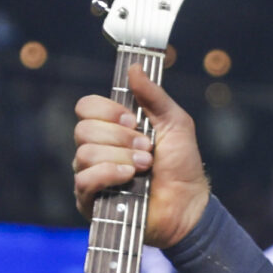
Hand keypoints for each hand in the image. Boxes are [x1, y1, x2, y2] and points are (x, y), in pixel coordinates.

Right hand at [70, 68, 209, 247]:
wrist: (189, 204)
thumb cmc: (182, 165)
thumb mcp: (175, 123)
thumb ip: (154, 96)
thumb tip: (134, 68)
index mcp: (112, 128)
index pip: (87, 107)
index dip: (107, 111)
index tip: (134, 121)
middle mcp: (96, 149)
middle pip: (83, 130)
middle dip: (119, 138)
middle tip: (147, 149)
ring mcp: (91, 175)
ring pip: (84, 154)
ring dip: (120, 158)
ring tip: (145, 167)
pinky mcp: (90, 201)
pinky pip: (84, 181)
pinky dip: (108, 175)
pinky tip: (129, 178)